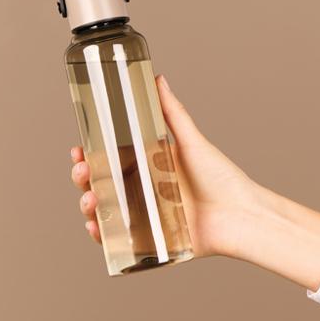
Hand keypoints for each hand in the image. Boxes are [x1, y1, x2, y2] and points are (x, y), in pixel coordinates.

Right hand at [70, 74, 263, 259]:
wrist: (241, 217)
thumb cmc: (222, 179)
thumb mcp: (192, 142)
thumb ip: (173, 113)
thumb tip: (158, 80)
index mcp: (148, 165)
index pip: (109, 159)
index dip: (89, 155)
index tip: (78, 150)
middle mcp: (143, 190)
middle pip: (101, 185)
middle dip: (83, 178)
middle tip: (82, 172)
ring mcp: (144, 216)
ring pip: (104, 211)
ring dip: (88, 205)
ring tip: (91, 200)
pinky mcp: (150, 241)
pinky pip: (118, 240)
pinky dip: (102, 235)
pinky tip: (96, 227)